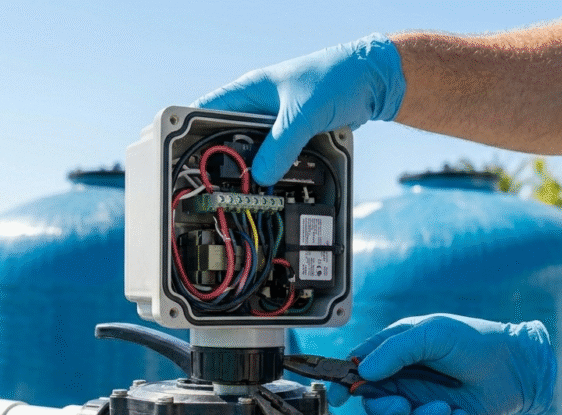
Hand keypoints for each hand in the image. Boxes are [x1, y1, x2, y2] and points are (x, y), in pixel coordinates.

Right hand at [191, 34, 404, 184]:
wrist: (374, 82)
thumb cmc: (337, 79)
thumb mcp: (303, 115)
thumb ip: (281, 146)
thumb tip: (261, 175)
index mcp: (251, 91)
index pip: (207, 110)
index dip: (191, 133)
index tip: (186, 158)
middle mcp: (259, 106)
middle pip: (228, 137)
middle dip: (224, 159)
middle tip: (218, 184)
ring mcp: (276, 122)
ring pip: (253, 150)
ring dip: (253, 167)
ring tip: (244, 188)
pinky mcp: (293, 135)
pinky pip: (276, 156)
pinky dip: (275, 168)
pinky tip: (273, 182)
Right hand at [329, 314, 556, 414]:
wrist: (517, 369)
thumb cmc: (476, 340)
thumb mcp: (434, 334)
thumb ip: (396, 348)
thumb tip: (363, 370)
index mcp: (394, 349)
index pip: (357, 365)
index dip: (343, 381)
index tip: (339, 397)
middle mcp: (401, 375)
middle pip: (371, 399)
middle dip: (385, 408)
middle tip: (405, 408)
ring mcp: (417, 398)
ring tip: (443, 410)